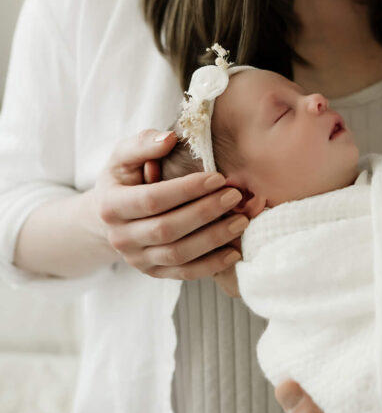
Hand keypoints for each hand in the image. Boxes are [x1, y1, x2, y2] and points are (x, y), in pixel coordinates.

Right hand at [88, 129, 247, 280]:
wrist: (108, 216)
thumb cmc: (124, 179)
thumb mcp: (124, 156)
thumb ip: (143, 143)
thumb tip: (168, 139)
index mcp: (111, 206)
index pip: (152, 199)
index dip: (186, 189)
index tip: (218, 177)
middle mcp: (121, 237)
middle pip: (167, 230)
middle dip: (205, 213)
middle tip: (235, 196)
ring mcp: (137, 259)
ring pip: (178, 255)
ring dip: (213, 239)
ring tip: (241, 221)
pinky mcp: (153, 272)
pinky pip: (184, 273)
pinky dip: (211, 265)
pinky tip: (234, 252)